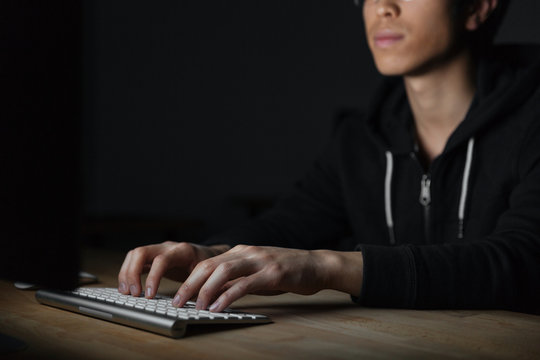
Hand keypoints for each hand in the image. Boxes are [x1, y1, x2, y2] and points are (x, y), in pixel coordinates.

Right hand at [117, 241, 229, 297]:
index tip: (149, 296)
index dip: (153, 277)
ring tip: (125, 293)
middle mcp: (168, 247)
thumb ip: (203, 285)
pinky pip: (134, 260)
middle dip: (132, 273)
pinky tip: (127, 287)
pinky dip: (128, 272)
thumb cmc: (210, 265)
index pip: (162, 260)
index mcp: (183, 250)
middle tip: (132, 294)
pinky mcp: (153, 256)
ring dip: (126, 273)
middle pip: (141, 252)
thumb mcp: (209, 274)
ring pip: (134, 254)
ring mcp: (159, 249)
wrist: (211, 254)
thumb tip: (199, 304)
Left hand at [172, 245, 363, 312]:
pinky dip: (227, 296)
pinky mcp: (272, 274)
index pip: (207, 262)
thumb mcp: (257, 272)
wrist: (316, 264)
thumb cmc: (287, 270)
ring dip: (204, 290)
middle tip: (177, 302)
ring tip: (195, 307)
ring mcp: (260, 261)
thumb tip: (213, 293)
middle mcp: (247, 252)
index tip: (177, 295)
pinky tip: (218, 307)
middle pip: (209, 265)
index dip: (189, 279)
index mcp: (241, 251)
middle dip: (189, 284)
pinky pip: (244, 285)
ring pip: (223, 272)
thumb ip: (236, 279)